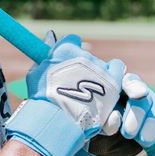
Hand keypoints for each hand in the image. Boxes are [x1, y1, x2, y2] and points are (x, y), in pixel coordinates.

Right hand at [4, 32, 125, 155]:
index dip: (70, 53)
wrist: (58, 120)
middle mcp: (83, 54)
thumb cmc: (43, 98)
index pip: (72, 40)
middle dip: (82, 66)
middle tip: (76, 83)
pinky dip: (113, 73)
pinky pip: (118, 68)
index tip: (67, 63)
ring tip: (90, 90)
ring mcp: (99, 67)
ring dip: (97, 73)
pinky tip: (106, 84)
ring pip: (101, 63)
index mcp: (65, 49)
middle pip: (86, 54)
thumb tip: (51, 35)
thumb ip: (46, 53)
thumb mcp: (36, 72)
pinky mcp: (112, 81)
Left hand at [66, 74, 154, 155]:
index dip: (136, 87)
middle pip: (147, 98)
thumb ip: (101, 117)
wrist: (96, 144)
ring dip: (154, 128)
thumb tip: (115, 119)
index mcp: (119, 87)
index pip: (130, 82)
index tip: (137, 95)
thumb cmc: (90, 126)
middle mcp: (137, 95)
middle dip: (140, 114)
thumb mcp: (91, 121)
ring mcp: (150, 110)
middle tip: (129, 133)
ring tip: (143, 142)